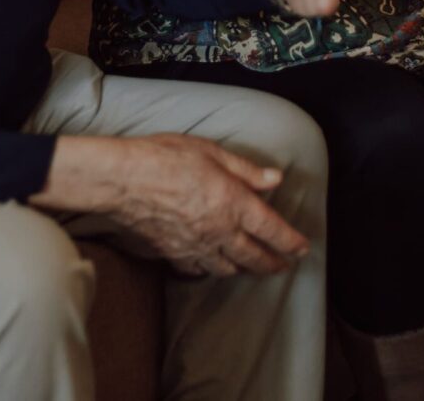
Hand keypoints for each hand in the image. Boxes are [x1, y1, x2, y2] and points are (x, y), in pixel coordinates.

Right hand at [32, 134, 308, 276]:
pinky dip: (210, 270)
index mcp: (233, 204)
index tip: (303, 248)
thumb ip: (246, 170)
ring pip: (228, 268)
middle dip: (272, 264)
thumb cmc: (165, 157)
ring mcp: (194, 246)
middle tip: (283, 265)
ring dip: (244, 269)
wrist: (121, 179)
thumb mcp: (211, 152)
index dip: (291, 242)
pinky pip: (198, 270)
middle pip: (254, 257)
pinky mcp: (172, 253)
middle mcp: (218, 231)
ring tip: (252, 266)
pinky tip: (211, 266)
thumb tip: (275, 179)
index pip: (272, 230)